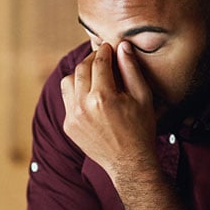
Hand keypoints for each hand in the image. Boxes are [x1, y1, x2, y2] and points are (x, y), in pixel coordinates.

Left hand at [60, 41, 156, 177]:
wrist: (129, 163)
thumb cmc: (141, 129)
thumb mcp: (143, 97)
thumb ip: (131, 70)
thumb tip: (122, 46)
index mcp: (103, 96)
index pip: (99, 62)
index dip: (104, 51)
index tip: (109, 47)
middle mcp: (83, 105)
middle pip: (81, 69)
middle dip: (92, 59)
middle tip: (102, 58)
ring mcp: (73, 117)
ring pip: (67, 81)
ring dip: (80, 74)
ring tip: (94, 76)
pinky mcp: (68, 126)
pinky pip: (67, 100)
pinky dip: (77, 93)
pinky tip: (91, 96)